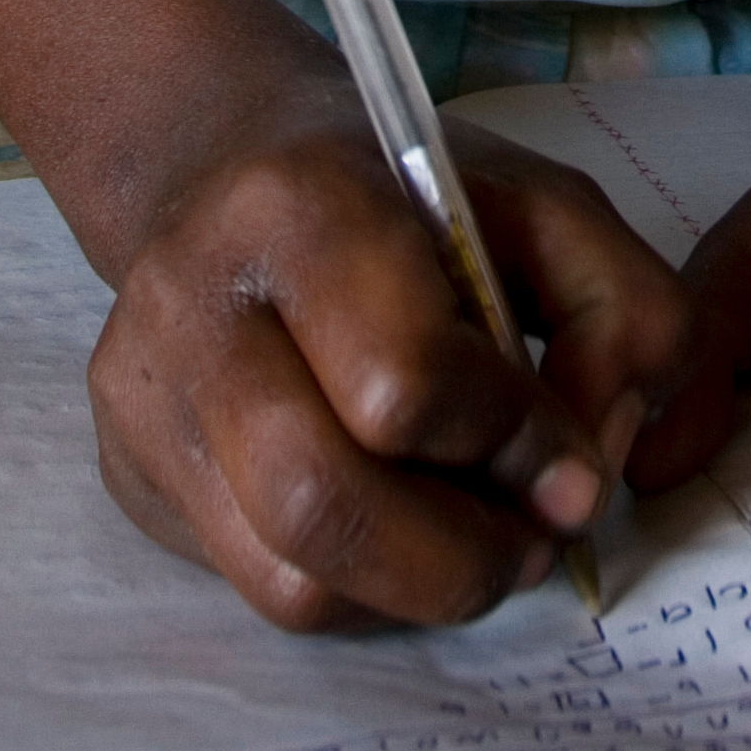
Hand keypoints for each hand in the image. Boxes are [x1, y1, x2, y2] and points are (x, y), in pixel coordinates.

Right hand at [88, 68, 692, 629]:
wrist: (224, 161)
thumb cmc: (402, 187)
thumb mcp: (544, 203)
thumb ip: (620, 309)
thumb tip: (588, 472)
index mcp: (295, 205)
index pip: (400, 380)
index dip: (509, 440)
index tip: (568, 458)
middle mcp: (192, 303)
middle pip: (323, 505)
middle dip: (459, 556)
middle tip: (532, 540)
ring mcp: (146, 398)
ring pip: (285, 579)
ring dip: (411, 589)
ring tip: (476, 541)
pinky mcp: (130, 473)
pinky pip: (254, 586)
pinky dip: (354, 585)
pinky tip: (396, 521)